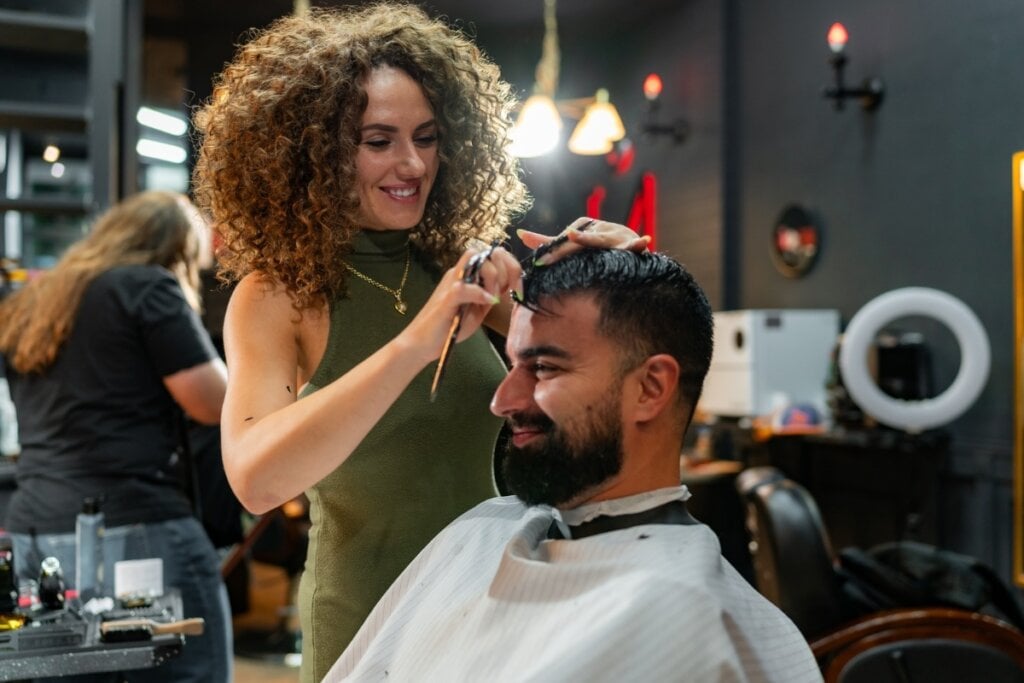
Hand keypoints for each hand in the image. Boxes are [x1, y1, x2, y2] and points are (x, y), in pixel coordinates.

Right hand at [400, 244, 520, 363]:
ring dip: (492, 278)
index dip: (512, 266)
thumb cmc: (449, 327)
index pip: (494, 255)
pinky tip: (487, 303)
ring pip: (476, 259)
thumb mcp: (478, 310)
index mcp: (468, 275)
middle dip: (504, 270)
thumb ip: (491, 295)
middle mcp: (459, 273)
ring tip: (491, 300)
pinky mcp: (446, 298)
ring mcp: (451, 283)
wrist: (422, 342)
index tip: (518, 287)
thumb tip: (510, 284)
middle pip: (488, 251)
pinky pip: (464, 287)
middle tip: (502, 293)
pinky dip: (479, 293)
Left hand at [517, 217, 650, 265]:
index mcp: (586, 228)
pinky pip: (637, 246)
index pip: (567, 241)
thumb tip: (520, 234)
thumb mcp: (573, 243)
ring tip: (593, 237)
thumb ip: (549, 242)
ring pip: (609, 241)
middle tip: (559, 249)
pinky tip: (644, 242)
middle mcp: (601, 230)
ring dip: (603, 238)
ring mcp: (618, 236)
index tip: (540, 263)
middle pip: (585, 241)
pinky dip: (639, 244)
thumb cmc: (597, 248)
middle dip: (573, 246)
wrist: (630, 247)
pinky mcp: (633, 246)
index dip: (555, 252)